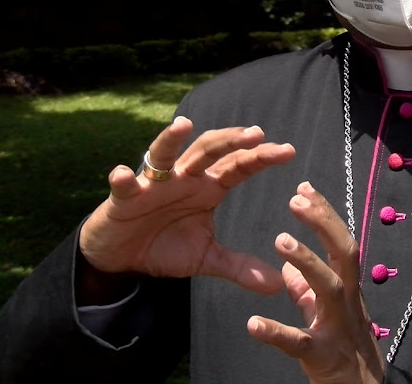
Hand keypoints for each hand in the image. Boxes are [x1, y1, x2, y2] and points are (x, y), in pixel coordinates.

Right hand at [79, 117, 295, 293]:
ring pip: (165, 155)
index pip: (239, 166)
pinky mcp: (125, 197)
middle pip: (209, 151)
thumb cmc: (166, 246)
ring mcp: (154, 183)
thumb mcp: (206, 258)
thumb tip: (276, 286)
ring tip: (184, 125)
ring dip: (172, 139)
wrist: (123, 257)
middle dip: (231, 141)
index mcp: (208, 187)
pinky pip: (124, 185)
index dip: (261, 157)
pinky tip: (123, 175)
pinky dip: (123, 179)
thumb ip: (238, 267)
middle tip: (256, 134)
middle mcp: (185, 177)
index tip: (288, 151)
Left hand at [247, 181, 384, 383]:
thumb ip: (308, 290)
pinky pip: (298, 342)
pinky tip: (253, 323)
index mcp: (348, 286)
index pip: (340, 240)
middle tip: (296, 199)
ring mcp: (337, 326)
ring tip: (280, 239)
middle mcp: (348, 299)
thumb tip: (288, 270)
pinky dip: (276, 332)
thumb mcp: (327, 313)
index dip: (324, 213)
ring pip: (328, 287)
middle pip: (344, 252)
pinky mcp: (321, 355)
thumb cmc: (344, 348)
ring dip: (307, 260)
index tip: (304, 187)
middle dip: (322, 223)